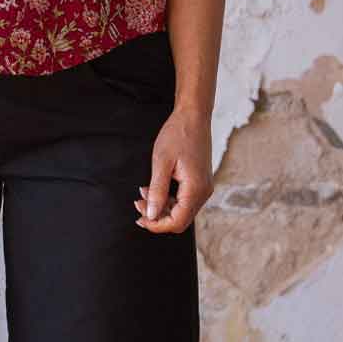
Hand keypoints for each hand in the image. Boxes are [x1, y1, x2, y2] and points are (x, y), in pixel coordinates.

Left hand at [133, 105, 212, 233]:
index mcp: (196, 189)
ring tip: (143, 194)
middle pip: (180, 220)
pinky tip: (154, 189)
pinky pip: (184, 200)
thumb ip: (157, 191)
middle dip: (157, 217)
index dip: (157, 224)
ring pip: (181, 211)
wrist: (193, 117)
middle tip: (139, 204)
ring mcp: (203, 187)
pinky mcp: (200, 182)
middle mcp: (203, 192)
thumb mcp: (161, 162)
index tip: (140, 218)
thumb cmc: (178, 134)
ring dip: (161, 207)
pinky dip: (168, 199)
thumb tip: (151, 215)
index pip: (177, 222)